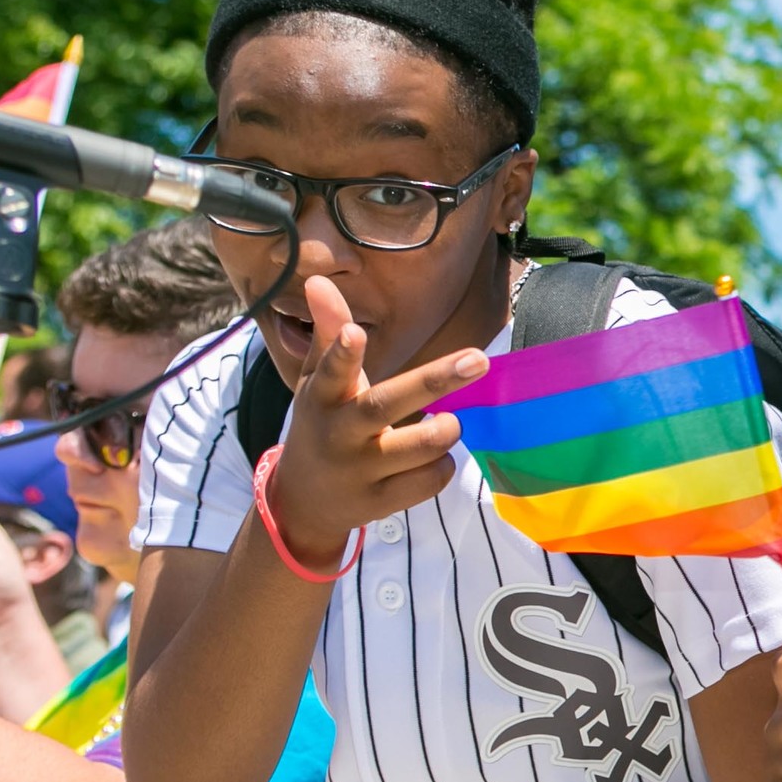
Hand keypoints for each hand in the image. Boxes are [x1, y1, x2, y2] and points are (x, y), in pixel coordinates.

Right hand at [266, 273, 487, 563]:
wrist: (302, 502)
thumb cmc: (321, 424)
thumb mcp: (316, 381)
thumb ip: (327, 333)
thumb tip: (320, 279)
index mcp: (322, 399)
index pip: (330, 372)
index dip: (342, 354)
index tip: (356, 333)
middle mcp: (339, 434)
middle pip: (387, 405)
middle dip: (435, 380)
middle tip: (479, 358)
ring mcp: (360, 471)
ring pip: (421, 447)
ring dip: (445, 430)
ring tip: (446, 422)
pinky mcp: (381, 502)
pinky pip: (431, 480)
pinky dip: (442, 465)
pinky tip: (430, 459)